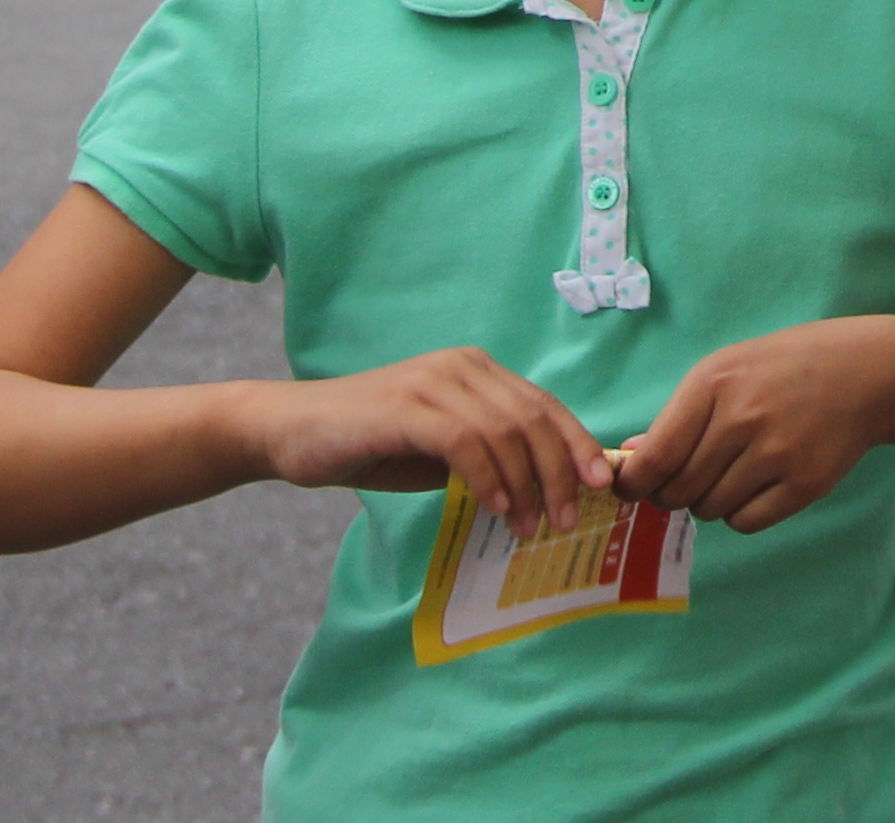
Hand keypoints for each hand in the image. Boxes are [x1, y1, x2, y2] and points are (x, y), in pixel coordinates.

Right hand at [240, 348, 610, 532]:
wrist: (291, 431)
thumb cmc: (369, 443)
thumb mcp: (438, 450)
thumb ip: (484, 456)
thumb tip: (540, 489)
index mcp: (476, 371)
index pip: (544, 406)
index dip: (578, 444)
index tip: (603, 485)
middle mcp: (462, 368)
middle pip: (534, 418)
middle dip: (562, 471)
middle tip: (570, 517)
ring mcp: (434, 383)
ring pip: (506, 431)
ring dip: (527, 484)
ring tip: (532, 526)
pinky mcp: (406, 407)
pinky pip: (465, 442)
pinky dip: (489, 478)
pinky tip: (497, 508)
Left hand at [602, 318, 894, 536]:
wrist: (870, 371)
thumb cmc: (789, 366)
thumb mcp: (730, 368)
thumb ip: (681, 414)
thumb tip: (630, 456)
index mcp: (713, 383)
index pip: (653, 458)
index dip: (635, 483)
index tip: (636, 488)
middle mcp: (741, 418)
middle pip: (678, 491)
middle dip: (676, 492)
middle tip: (694, 476)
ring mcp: (776, 453)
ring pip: (709, 509)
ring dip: (712, 501)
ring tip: (737, 472)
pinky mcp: (805, 483)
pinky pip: (745, 522)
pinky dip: (743, 513)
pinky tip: (760, 485)